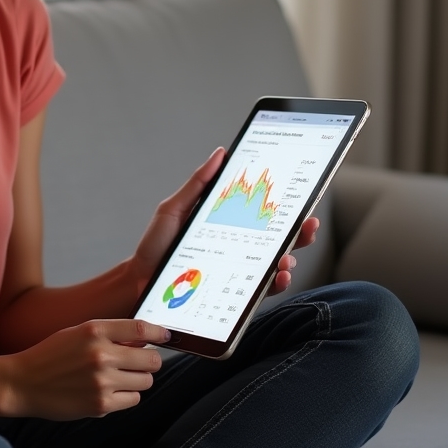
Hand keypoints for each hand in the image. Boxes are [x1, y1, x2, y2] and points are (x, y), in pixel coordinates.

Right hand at [0, 319, 167, 419]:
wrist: (23, 383)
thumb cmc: (51, 355)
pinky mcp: (101, 405)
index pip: (142, 329)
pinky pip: (133, 399)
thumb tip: (144, 340)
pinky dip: (126, 396)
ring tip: (118, 377)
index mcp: (95, 330)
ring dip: (137, 379)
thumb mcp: (78, 333)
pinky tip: (108, 391)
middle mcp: (101, 354)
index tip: (166, 335)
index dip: (160, 332)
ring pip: (146, 381)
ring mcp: (102, 381)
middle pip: (152, 359)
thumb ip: (110, 334)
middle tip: (138, 362)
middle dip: (149, 360)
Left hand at [128, 148, 320, 297]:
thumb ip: (198, 184)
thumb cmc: (156, 245)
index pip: (262, 213)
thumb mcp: (174, 208)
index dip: (284, 205)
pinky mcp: (233, 295)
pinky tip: (278, 275)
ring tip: (287, 255)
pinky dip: (276, 283)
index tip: (299, 194)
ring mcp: (238, 271)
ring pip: (276, 264)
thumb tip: (221, 153)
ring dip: (290, 258)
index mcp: (228, 224)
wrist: (140, 281)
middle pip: (278, 238)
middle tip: (308, 223)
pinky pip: (262, 290)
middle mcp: (238, 248)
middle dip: (300, 231)